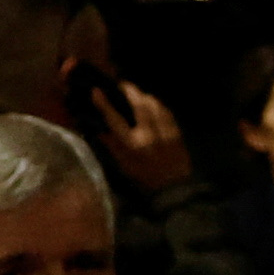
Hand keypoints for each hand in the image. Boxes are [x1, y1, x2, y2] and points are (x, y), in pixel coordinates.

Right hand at [90, 78, 193, 195]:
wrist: (174, 189)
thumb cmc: (144, 179)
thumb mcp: (123, 164)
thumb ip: (111, 145)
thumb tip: (99, 127)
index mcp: (132, 145)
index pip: (114, 119)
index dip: (104, 103)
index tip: (96, 91)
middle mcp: (149, 135)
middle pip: (139, 104)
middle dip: (130, 90)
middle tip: (122, 85)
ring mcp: (165, 132)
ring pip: (155, 105)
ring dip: (145, 96)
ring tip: (137, 94)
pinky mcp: (177, 133)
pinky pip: (167, 112)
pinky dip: (158, 105)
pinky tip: (153, 105)